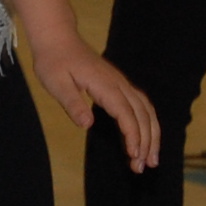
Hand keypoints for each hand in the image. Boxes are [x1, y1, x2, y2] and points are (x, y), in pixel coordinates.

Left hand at [32, 39, 159, 169]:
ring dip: (151, 134)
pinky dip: (147, 123)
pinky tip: (145, 138)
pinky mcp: (118, 85)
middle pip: (142, 114)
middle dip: (146, 142)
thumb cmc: (54, 61)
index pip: (126, 113)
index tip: (134, 155)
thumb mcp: (56, 83)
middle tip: (142, 167)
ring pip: (146, 110)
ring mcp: (120, 83)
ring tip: (151, 159)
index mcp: (105, 85)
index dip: (133, 135)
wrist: (58, 38)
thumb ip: (72, 103)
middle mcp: (118, 84)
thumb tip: (87, 124)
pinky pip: (140, 105)